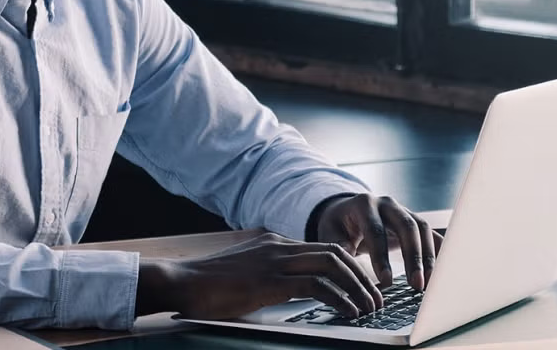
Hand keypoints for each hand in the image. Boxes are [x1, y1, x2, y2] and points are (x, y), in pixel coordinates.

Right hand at [136, 232, 382, 320]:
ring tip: (370, 308)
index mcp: (273, 243)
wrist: (180, 282)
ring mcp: (274, 261)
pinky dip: (340, 299)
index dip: (348, 267)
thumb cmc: (205, 286)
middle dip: (362, 275)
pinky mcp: (270, 281)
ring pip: (332, 266)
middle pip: (335, 253)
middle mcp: (278, 246)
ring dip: (357, 287)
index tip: (362, 286)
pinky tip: (349, 313)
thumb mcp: (243, 274)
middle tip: (377, 298)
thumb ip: (267, 277)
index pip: (322, 248)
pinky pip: (317, 287)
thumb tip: (291, 293)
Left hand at [313, 194, 443, 291]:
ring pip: (423, 230)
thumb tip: (348, 259)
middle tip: (416, 284)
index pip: (375, 231)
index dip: (381, 257)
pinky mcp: (415, 220)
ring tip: (429, 284)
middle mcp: (387, 203)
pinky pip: (431, 234)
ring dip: (429, 257)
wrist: (347, 211)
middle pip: (406, 227)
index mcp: (363, 204)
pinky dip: (439, 252)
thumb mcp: (329, 232)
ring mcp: (404, 210)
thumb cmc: (338, 224)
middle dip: (413, 257)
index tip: (386, 281)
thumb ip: (338, 245)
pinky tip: (443, 272)